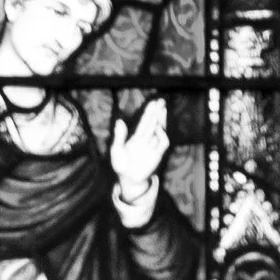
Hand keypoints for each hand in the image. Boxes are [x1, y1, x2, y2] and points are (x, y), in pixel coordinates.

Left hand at [111, 97, 167, 218]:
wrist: (128, 179)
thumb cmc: (121, 166)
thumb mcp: (116, 149)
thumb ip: (119, 136)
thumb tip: (120, 121)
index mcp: (136, 137)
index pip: (145, 122)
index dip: (149, 112)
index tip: (153, 102)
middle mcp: (146, 140)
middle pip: (153, 123)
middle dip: (157, 112)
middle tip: (161, 100)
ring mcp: (152, 147)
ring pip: (160, 130)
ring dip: (161, 119)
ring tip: (163, 108)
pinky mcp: (157, 155)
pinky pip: (163, 142)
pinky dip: (162, 134)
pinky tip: (158, 128)